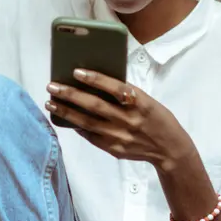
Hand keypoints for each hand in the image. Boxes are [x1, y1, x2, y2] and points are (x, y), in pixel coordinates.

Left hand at [46, 69, 193, 170]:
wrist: (169, 149)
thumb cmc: (157, 118)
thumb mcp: (147, 101)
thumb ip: (125, 94)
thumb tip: (95, 83)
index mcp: (140, 103)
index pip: (115, 88)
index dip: (95, 79)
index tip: (76, 71)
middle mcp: (128, 120)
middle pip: (94, 106)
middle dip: (70, 95)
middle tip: (52, 86)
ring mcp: (119, 136)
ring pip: (87, 122)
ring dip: (66, 112)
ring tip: (51, 103)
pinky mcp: (113, 149)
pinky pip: (91, 136)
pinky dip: (77, 127)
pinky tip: (64, 119)